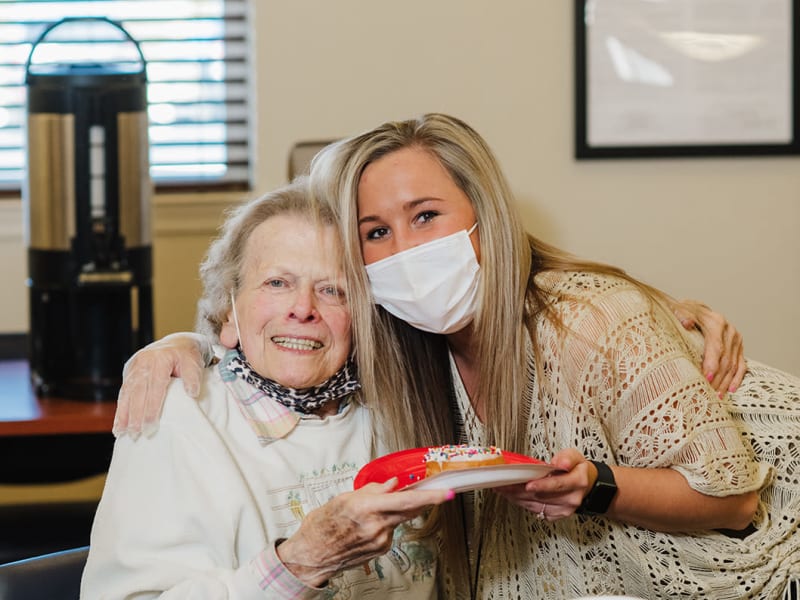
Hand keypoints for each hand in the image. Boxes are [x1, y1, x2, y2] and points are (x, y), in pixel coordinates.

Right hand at [113, 332, 208, 438]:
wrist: (176, 342)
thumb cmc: (187, 356)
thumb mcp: (194, 362)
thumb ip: (193, 377)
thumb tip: (192, 393)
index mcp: (160, 360)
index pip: (155, 388)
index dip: (152, 409)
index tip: (150, 427)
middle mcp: (144, 362)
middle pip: (138, 392)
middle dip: (135, 415)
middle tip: (136, 434)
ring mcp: (134, 366)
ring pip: (127, 393)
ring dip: (123, 414)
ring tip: (122, 432)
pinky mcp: (129, 371)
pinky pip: (123, 392)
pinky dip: (121, 409)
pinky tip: (118, 423)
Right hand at [276, 479, 452, 586]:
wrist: (312, 555)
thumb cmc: (323, 524)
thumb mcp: (344, 498)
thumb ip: (373, 491)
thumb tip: (393, 485)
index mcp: (367, 508)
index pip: (406, 500)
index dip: (429, 496)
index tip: (445, 493)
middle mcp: (377, 526)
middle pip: (408, 510)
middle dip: (420, 500)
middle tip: (428, 490)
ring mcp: (380, 541)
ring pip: (398, 519)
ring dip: (395, 511)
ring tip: (371, 510)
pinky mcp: (381, 550)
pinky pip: (390, 531)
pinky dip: (386, 523)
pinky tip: (369, 524)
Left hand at [494, 449, 592, 519]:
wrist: (584, 484)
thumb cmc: (576, 469)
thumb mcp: (574, 456)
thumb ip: (567, 457)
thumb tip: (561, 463)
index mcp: (577, 482)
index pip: (558, 485)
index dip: (542, 485)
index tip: (528, 485)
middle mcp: (571, 498)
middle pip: (542, 496)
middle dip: (520, 490)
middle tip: (504, 483)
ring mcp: (563, 509)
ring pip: (535, 504)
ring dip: (516, 497)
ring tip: (502, 488)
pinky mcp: (555, 515)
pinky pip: (534, 510)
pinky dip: (521, 502)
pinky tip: (511, 495)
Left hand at [672, 299, 745, 394]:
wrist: (696, 309)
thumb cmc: (686, 312)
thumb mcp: (680, 310)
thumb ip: (682, 315)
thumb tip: (686, 323)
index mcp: (716, 322)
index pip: (716, 346)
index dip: (712, 363)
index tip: (705, 377)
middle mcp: (729, 331)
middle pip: (726, 358)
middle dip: (718, 377)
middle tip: (709, 392)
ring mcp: (736, 339)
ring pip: (734, 364)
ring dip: (726, 381)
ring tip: (717, 395)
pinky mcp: (739, 347)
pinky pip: (742, 365)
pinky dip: (737, 378)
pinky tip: (731, 389)